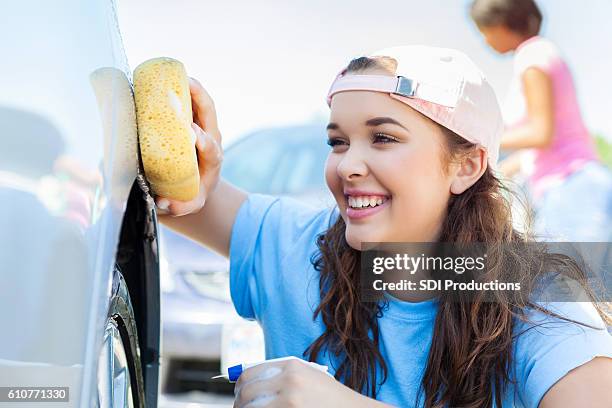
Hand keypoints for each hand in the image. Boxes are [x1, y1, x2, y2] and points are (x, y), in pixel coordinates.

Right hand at [155, 77, 222, 216]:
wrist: (195, 184)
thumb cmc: (191, 194)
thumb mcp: (189, 204)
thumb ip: (180, 207)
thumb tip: (165, 203)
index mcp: (212, 159)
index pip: (211, 147)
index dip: (202, 138)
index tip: (190, 132)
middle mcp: (210, 138)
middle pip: (210, 113)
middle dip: (199, 97)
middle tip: (184, 83)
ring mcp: (203, 125)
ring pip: (200, 101)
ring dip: (189, 85)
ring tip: (172, 71)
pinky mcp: (192, 119)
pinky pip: (187, 100)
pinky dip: (177, 87)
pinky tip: (160, 76)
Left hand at [233, 357, 382, 407]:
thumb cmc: (330, 399)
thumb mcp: (309, 378)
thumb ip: (281, 376)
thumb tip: (245, 382)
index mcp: (292, 366)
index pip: (250, 373)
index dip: (240, 385)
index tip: (239, 394)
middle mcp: (290, 381)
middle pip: (247, 393)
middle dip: (240, 403)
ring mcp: (290, 402)